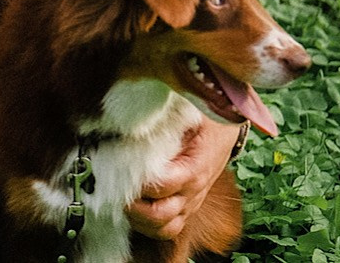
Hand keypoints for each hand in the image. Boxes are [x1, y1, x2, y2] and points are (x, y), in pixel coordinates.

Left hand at [126, 118, 239, 240]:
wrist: (224, 134)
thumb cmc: (203, 121)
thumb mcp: (188, 112)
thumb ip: (164, 116)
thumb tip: (136, 110)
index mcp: (194, 168)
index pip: (162, 184)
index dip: (139, 181)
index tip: (118, 167)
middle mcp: (193, 192)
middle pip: (160, 215)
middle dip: (134, 206)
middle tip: (115, 188)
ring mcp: (190, 204)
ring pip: (164, 229)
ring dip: (139, 220)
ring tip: (122, 200)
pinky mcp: (187, 209)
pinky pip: (169, 229)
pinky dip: (149, 226)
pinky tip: (134, 211)